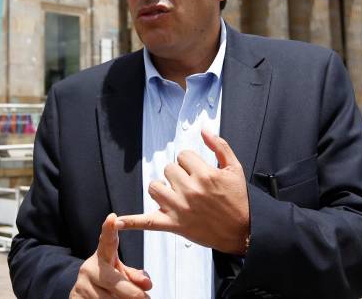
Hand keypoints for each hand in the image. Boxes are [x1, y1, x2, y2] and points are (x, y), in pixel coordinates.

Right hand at [70, 214, 151, 298]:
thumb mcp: (120, 274)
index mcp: (102, 256)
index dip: (109, 229)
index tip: (112, 217)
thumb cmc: (106, 281)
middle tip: (145, 298)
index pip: (106, 241)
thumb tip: (148, 284)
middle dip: (131, 292)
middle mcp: (90, 268)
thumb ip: (134, 276)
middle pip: (114, 281)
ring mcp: (81, 284)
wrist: (82, 294)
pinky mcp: (76, 298)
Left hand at [118, 130, 249, 254]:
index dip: (190, 162)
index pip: (183, 155)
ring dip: (162, 189)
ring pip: (155, 187)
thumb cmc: (239, 201)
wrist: (243, 232)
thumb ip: (219, 145)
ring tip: (175, 194)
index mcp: (205, 174)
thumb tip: (204, 129)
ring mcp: (180, 208)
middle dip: (178, 174)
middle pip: (169, 169)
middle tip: (192, 185)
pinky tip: (118, 221)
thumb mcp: (235, 168)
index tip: (198, 171)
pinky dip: (132, 222)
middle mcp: (190, 190)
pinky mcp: (174, 225)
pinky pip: (148, 222)